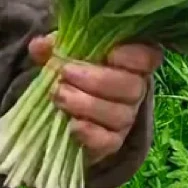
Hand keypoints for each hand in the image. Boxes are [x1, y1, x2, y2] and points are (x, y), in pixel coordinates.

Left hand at [28, 34, 162, 165]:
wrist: (64, 110)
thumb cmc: (71, 73)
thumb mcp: (62, 54)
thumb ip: (53, 46)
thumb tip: (40, 46)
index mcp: (129, 63)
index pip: (148, 57)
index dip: (133, 56)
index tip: (110, 54)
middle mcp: (134, 90)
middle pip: (132, 87)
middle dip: (97, 80)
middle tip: (65, 74)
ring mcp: (125, 118)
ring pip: (119, 114)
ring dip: (86, 104)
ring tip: (59, 96)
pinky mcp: (112, 141)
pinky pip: (109, 141)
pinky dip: (90, 133)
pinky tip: (72, 125)